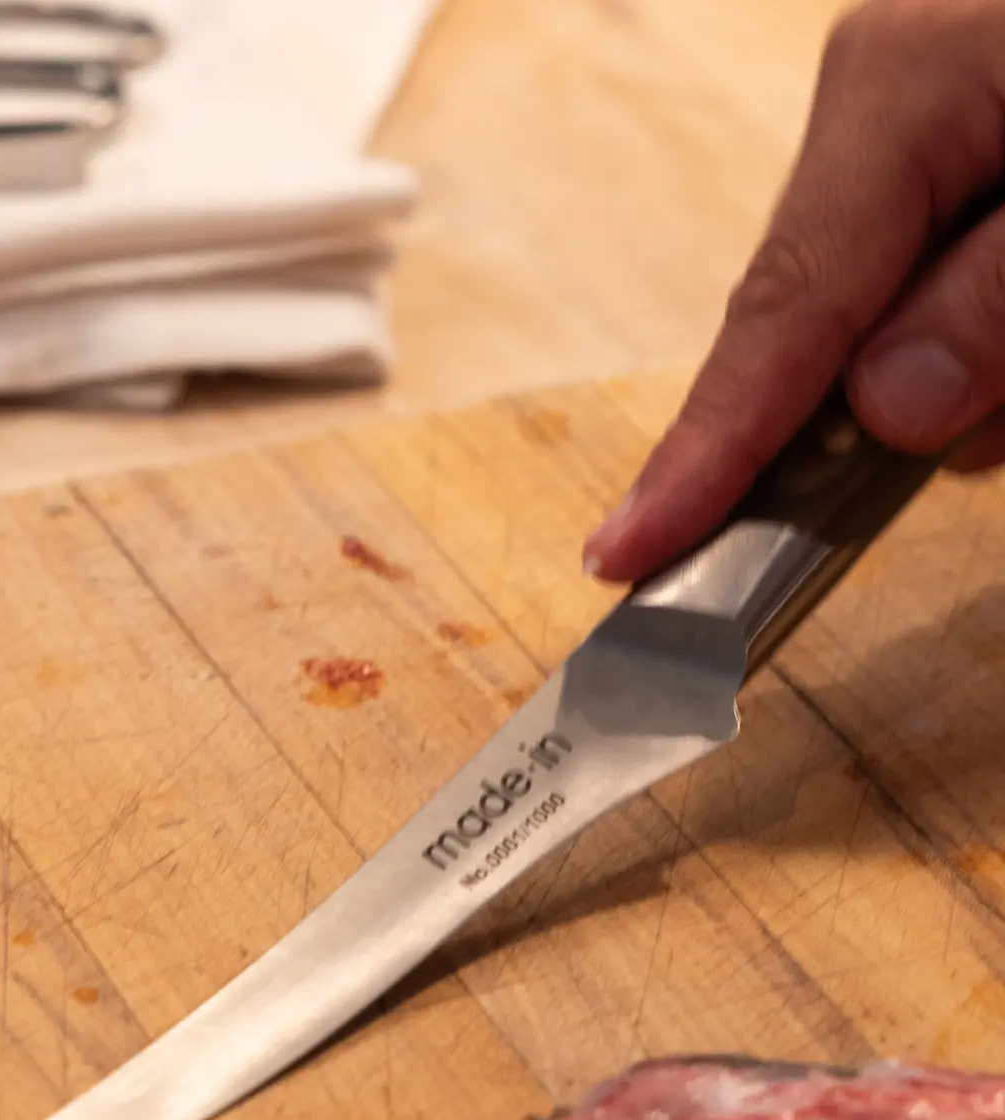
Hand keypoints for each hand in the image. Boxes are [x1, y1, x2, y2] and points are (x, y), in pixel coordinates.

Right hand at [583, 0, 1004, 583]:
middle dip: (944, 403)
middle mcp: (889, 123)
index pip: (778, 314)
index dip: (705, 450)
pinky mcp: (963, 190)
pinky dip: (1004, 346)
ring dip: (1000, 379)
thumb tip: (888, 407)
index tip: (628, 552)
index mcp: (902, 91)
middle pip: (840, 347)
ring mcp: (926, 158)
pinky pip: (955, 322)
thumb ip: (1004, 301)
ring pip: (909, 352)